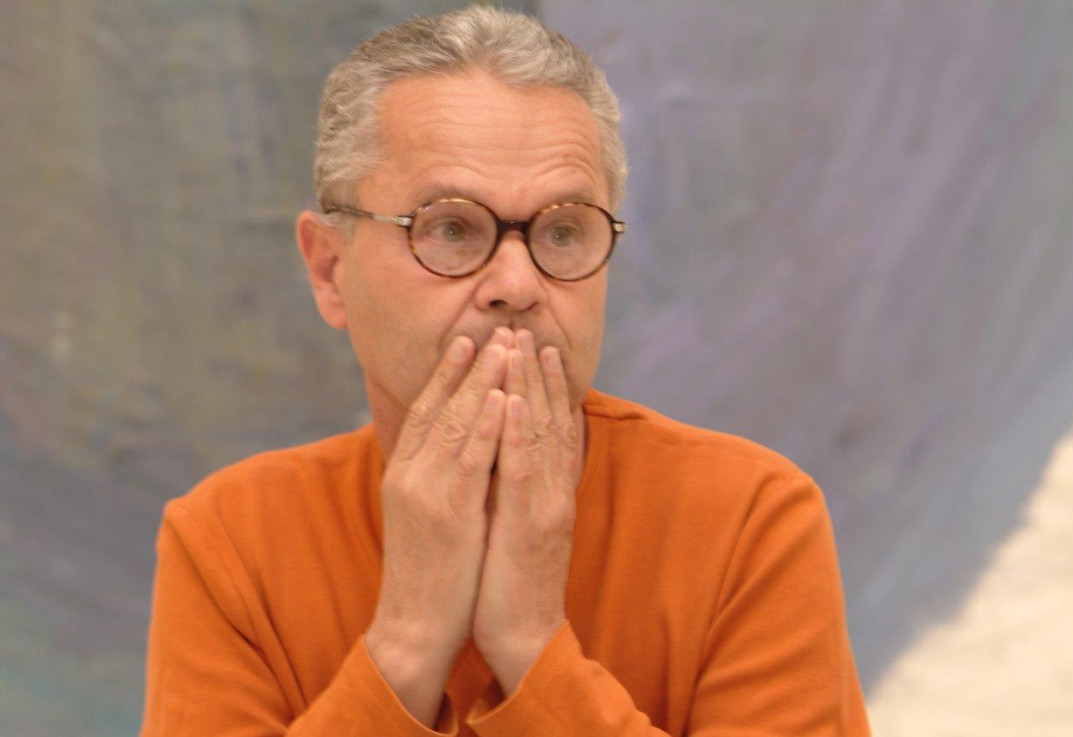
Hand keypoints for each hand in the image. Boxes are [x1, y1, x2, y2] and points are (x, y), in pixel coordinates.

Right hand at [368, 327, 513, 661]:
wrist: (413, 628)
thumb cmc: (427, 572)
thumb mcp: (422, 515)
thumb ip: (433, 476)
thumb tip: (453, 443)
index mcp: (403, 474)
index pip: (425, 410)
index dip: (446, 373)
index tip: (467, 339)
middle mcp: (410, 475)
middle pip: (442, 406)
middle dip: (472, 365)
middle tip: (496, 329)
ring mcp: (427, 493)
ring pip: (457, 423)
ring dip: (484, 381)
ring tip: (505, 346)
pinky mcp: (450, 515)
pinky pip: (472, 461)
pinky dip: (487, 425)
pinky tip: (504, 397)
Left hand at [472, 329, 581, 692]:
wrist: (524, 638)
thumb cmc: (513, 583)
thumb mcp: (518, 527)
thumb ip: (517, 489)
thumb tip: (505, 454)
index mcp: (550, 492)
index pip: (552, 427)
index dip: (548, 385)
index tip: (538, 346)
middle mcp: (553, 492)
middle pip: (547, 420)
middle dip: (536, 373)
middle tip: (527, 330)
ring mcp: (543, 507)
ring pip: (536, 435)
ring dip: (529, 388)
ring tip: (522, 346)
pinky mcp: (526, 526)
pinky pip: (519, 471)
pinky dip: (515, 432)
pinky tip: (508, 401)